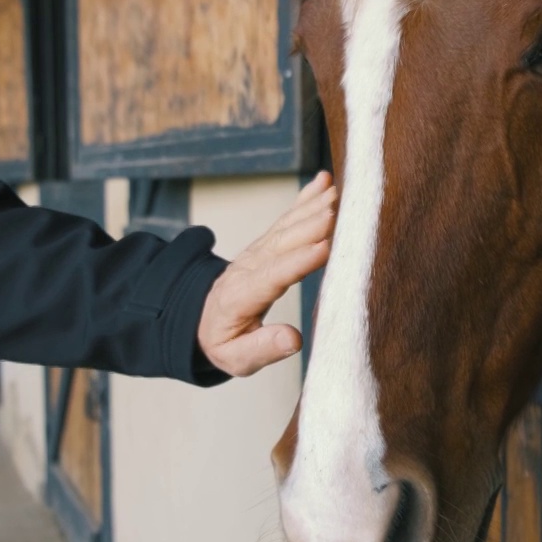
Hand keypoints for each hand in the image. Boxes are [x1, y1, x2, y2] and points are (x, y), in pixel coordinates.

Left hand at [197, 172, 336, 376]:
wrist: (201, 319)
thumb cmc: (224, 342)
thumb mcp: (236, 359)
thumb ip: (263, 348)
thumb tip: (294, 339)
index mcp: (241, 296)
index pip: (271, 276)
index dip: (297, 262)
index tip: (324, 248)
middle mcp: (249, 267)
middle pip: (282, 243)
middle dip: (310, 226)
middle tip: (338, 212)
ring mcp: (258, 252)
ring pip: (288, 226)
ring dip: (313, 208)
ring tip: (339, 194)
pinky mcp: (268, 244)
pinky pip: (288, 218)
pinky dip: (306, 198)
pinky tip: (324, 182)